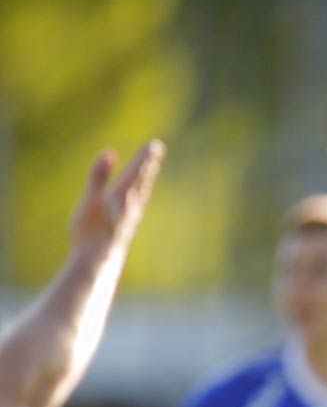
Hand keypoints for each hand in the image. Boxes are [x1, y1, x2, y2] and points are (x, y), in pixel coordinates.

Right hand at [68, 139, 163, 261]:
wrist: (97, 262)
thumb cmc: (90, 231)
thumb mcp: (91, 199)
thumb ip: (99, 176)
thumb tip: (109, 153)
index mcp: (122, 197)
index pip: (136, 172)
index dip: (145, 157)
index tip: (155, 144)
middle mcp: (130, 207)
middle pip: (142, 181)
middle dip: (148, 165)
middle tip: (156, 151)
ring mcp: (129, 219)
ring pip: (140, 194)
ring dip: (145, 180)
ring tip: (150, 171)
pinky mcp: (125, 229)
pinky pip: (135, 207)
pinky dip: (138, 197)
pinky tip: (136, 202)